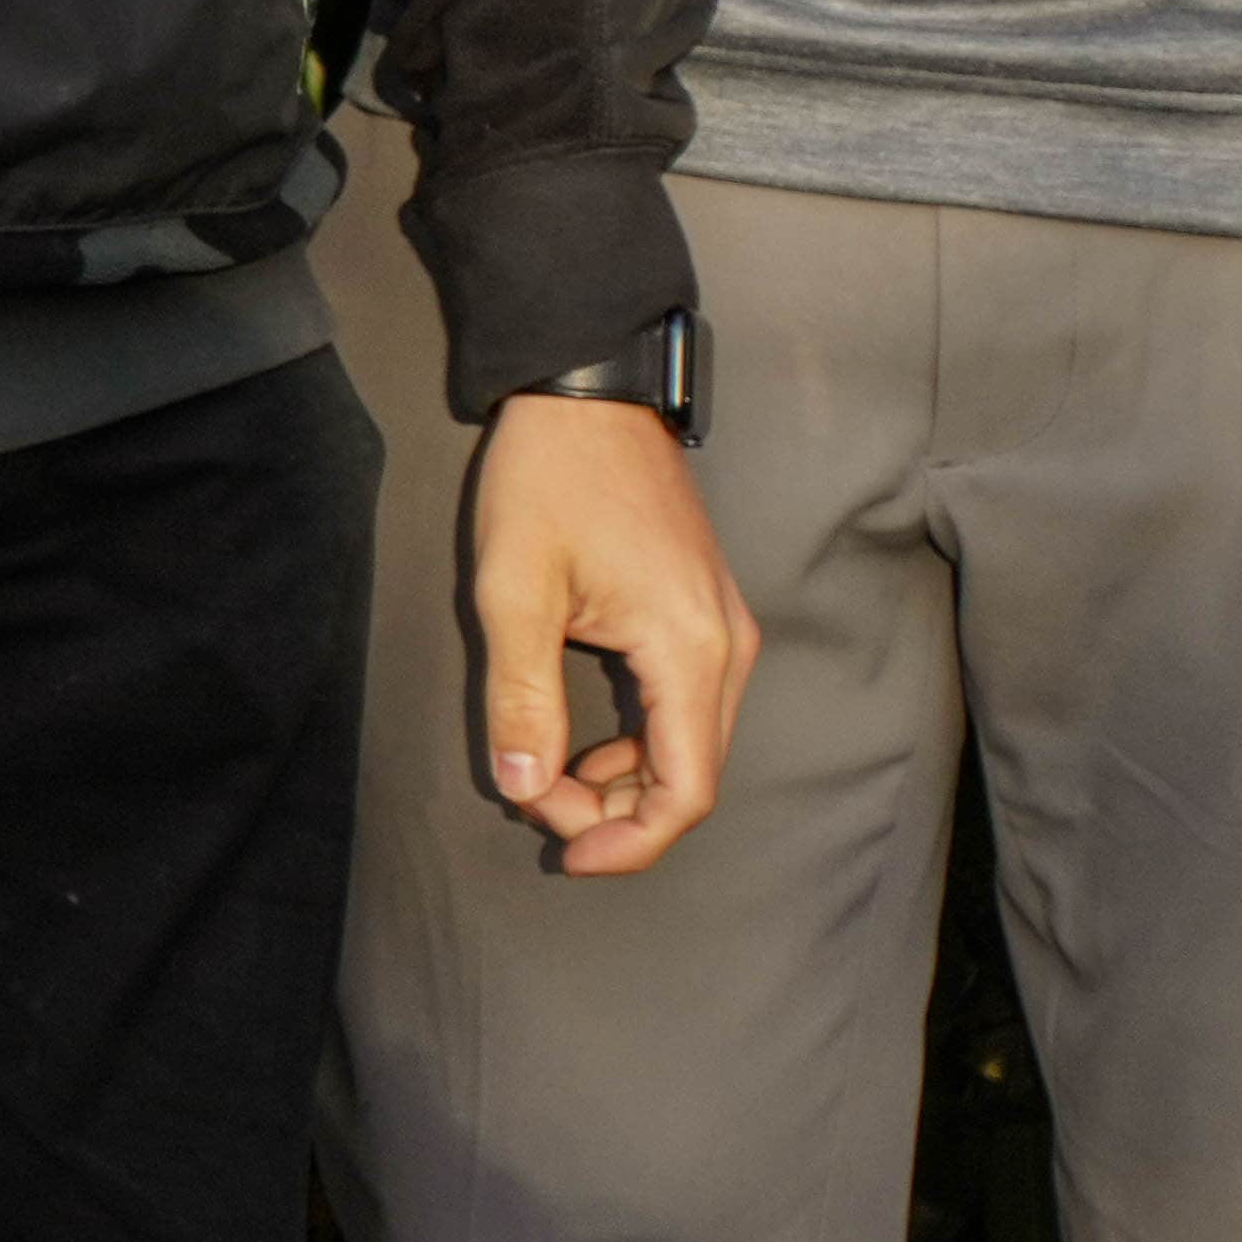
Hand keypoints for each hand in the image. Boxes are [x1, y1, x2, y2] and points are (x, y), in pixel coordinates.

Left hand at [466, 394, 753, 874]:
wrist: (588, 391)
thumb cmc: (549, 478)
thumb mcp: (514, 590)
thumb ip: (521, 698)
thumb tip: (524, 788)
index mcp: (690, 649)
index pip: (686, 791)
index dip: (629, 842)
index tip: (563, 851)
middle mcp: (728, 647)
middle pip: (695, 776)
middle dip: (619, 814)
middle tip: (537, 802)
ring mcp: (725, 628)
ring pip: (694, 745)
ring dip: (629, 781)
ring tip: (550, 775)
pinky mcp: (708, 613)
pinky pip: (689, 706)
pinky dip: (642, 740)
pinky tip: (586, 740)